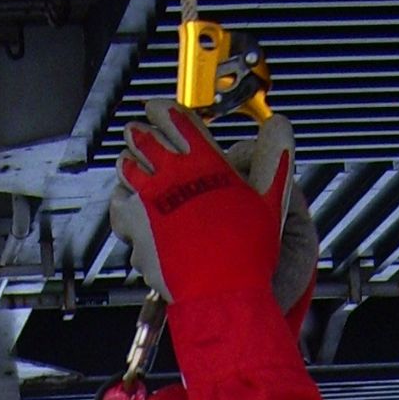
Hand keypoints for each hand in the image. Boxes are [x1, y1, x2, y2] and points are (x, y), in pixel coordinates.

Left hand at [109, 101, 293, 305]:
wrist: (221, 290)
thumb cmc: (246, 252)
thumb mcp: (270, 198)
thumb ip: (274, 157)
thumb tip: (280, 126)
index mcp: (205, 161)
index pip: (176, 118)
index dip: (163, 109)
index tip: (158, 108)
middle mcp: (173, 174)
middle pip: (144, 137)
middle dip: (141, 131)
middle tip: (139, 129)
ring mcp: (150, 198)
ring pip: (127, 166)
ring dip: (129, 161)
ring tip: (131, 161)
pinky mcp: (135, 225)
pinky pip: (118, 203)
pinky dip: (122, 199)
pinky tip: (127, 200)